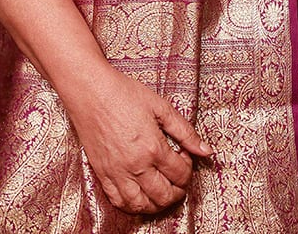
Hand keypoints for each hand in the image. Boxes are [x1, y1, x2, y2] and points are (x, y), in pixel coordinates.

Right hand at [68, 66, 212, 215]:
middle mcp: (135, 166)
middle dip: (178, 190)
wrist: (91, 91)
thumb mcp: (160, 107)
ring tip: (163, 190)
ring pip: (142, 205)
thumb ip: (185, 131)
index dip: (188, 167)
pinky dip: (132, 205)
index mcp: (152, 147)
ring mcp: (117, 173)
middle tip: (178, 177)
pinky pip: (118, 202)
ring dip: (157, 204)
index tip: (184, 155)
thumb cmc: (124, 94)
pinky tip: (140, 195)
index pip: (180, 173)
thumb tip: (206, 150)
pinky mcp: (102, 174)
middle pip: (164, 195)